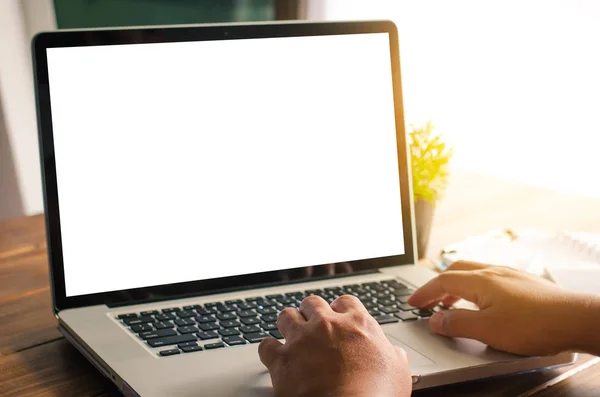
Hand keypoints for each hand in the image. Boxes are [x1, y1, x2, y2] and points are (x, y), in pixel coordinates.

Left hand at [258, 295, 411, 396]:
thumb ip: (392, 354)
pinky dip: (269, 350)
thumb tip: (393, 354)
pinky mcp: (282, 359)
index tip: (338, 316)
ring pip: (286, 316)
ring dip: (288, 323)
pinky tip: (273, 354)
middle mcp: (327, 325)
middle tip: (313, 324)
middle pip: (312, 303)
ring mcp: (302, 340)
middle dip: (311, 312)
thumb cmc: (376, 394)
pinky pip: (266, 345)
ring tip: (290, 333)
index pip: (345, 302)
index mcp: (357, 324)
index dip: (340, 309)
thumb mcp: (399, 371)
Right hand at [408, 261, 599, 355]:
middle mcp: (493, 272)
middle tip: (427, 301)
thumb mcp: (487, 330)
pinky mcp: (523, 282)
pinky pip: (489, 279)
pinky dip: (474, 288)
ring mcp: (510, 275)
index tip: (412, 303)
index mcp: (480, 281)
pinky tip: (482, 303)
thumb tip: (435, 320)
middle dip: (437, 286)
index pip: (442, 282)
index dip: (424, 293)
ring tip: (451, 304)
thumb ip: (456, 324)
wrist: (575, 319)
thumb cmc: (535, 324)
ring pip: (473, 274)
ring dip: (456, 286)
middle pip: (455, 271)